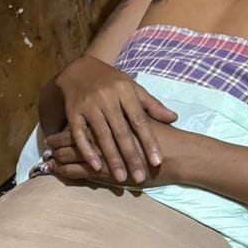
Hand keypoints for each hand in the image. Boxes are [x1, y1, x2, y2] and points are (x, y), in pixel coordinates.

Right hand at [50, 57, 176, 183]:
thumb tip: (174, 118)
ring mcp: (89, 105)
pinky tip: (96, 167)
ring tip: (120, 178)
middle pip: (121, 131)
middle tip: (139, 177)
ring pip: (102, 135)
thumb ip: (151, 105)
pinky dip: (87, 151)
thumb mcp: (132, 88)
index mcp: (125, 91)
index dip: (149, 141)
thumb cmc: (111, 82)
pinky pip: (79, 134)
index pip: (139, 120)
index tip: (156, 161)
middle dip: (131, 156)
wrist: (79, 69)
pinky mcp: (73, 112)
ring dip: (112, 158)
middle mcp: (107, 98)